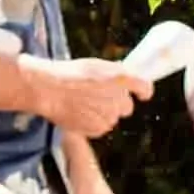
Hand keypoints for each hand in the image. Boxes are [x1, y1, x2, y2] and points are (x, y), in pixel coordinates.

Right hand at [19, 55, 151, 136]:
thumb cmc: (68, 74)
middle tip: (98, 98)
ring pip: (113, 118)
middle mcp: (118, 97)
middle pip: (127, 107)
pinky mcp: (98, 128)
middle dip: (116, 104)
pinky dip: (93, 123)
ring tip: (83, 105)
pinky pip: (101, 128)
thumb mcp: (96, 65)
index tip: (142, 95)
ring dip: (103, 114)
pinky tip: (79, 114)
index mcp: (121, 78)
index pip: (145, 87)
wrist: (48, 89)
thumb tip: (125, 77)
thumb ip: (115, 73)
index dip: (143, 92)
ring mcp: (109, 114)